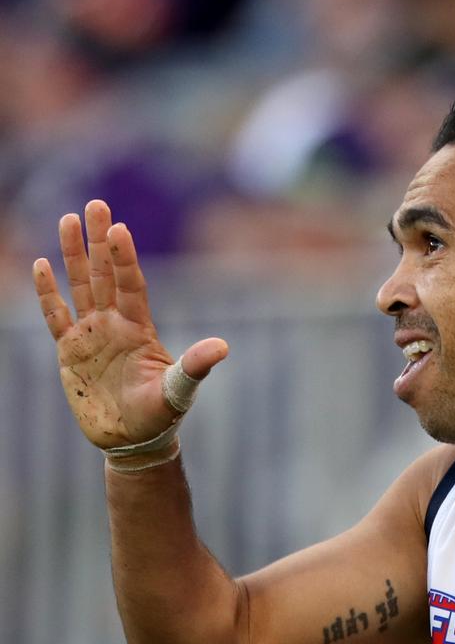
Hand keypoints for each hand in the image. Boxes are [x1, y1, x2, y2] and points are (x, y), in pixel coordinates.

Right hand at [33, 200, 227, 448]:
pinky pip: (56, 316)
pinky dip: (48, 293)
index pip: (131, 284)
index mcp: (139, 327)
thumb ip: (195, 366)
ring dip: (74, 255)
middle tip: (96, 204)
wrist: (132, 439)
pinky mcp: (70, 351)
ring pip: (80, 285)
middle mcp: (115, 323)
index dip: (125, 258)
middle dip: (99, 240)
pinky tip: (42, 266)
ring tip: (68, 219)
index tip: (121, 228)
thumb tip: (223, 347)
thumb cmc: (160, 414)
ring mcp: (92, 334)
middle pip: (105, 273)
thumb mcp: (179, 390)